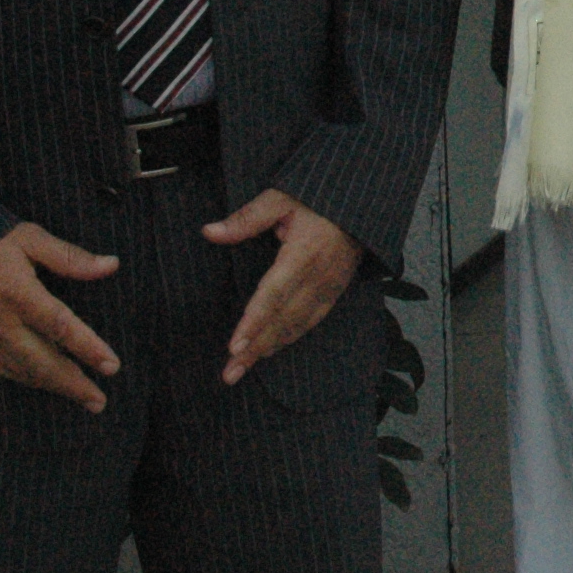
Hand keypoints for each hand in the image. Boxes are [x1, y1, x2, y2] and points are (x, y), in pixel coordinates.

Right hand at [0, 224, 120, 412]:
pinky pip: (3, 370)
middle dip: (73, 384)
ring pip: (23, 371)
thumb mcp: (28, 238)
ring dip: (54, 387)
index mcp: (18, 294)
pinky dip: (28, 381)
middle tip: (99, 401)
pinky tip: (46, 383)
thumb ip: (70, 257)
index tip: (112, 366)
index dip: (87, 348)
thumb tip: (111, 265)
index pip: (60, 327)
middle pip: (42, 362)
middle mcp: (0, 323)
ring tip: (83, 397)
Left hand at [204, 189, 361, 384]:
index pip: (273, 294)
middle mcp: (318, 276)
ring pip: (297, 324)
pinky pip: (312, 320)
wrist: (363, 202)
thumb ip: (246, 219)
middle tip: (231, 373)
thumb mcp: (280, 198)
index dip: (254, 322)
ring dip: (270, 347)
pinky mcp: (336, 290)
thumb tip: (209, 232)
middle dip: (255, 348)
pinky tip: (273, 348)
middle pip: (283, 319)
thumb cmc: (319, 199)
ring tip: (244, 368)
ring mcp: (330, 286)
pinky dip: (291, 337)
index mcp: (304, 253)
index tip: (235, 346)